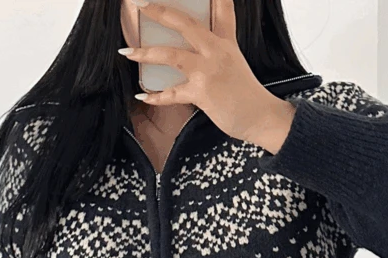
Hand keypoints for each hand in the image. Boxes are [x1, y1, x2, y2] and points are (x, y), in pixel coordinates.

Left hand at [120, 0, 296, 150]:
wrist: (260, 117)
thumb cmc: (247, 94)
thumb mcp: (235, 63)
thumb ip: (217, 51)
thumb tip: (195, 52)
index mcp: (225, 42)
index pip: (221, 8)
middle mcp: (216, 50)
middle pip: (185, 24)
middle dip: (160, 13)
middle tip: (140, 4)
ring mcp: (208, 70)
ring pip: (170, 55)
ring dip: (145, 53)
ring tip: (126, 53)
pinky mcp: (201, 92)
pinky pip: (172, 94)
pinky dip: (156, 96)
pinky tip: (143, 95)